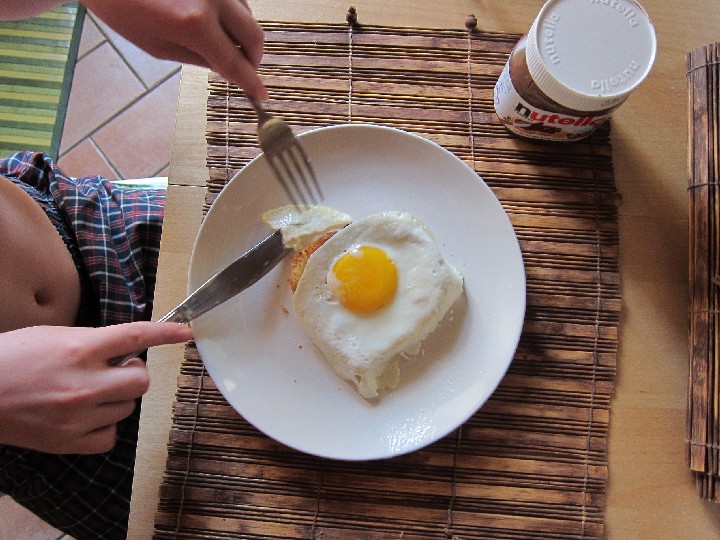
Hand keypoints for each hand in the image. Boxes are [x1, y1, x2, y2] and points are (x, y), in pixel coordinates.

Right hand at [0, 322, 192, 453]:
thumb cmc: (11, 358)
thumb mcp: (53, 336)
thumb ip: (92, 342)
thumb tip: (125, 349)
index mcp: (79, 348)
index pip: (135, 336)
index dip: (165, 334)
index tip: (185, 333)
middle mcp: (83, 383)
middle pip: (141, 380)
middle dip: (133, 373)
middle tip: (114, 369)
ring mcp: (77, 416)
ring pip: (128, 407)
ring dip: (117, 398)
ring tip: (88, 392)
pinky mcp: (68, 442)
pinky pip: (111, 435)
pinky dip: (105, 426)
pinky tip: (86, 416)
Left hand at [82, 0, 266, 98]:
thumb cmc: (121, 7)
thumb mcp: (156, 46)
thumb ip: (196, 58)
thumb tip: (224, 68)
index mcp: (195, 24)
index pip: (234, 62)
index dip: (250, 82)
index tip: (261, 94)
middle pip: (253, 36)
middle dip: (252, 58)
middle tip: (243, 70)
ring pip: (248, 14)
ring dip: (242, 35)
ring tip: (224, 45)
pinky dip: (233, 14)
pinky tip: (216, 23)